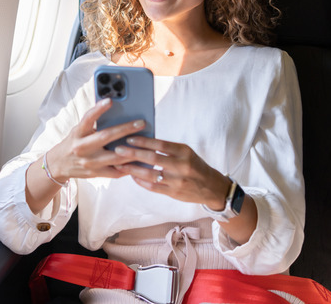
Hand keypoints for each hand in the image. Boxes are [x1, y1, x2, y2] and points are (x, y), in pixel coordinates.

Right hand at [25, 98, 148, 213]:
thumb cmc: (74, 142)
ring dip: (133, 151)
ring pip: (115, 157)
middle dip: (126, 129)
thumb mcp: (79, 130)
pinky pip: (116, 171)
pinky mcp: (95, 174)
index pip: (87, 118)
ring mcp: (89, 162)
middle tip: (141, 123)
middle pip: (106, 137)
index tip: (110, 100)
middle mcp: (82, 147)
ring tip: (146, 143)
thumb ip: (94, 124)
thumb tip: (116, 111)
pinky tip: (139, 160)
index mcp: (78, 133)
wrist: (59, 164)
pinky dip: (128, 167)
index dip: (98, 109)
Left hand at [113, 137, 229, 207]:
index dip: (143, 141)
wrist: (212, 187)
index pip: (160, 144)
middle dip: (133, 154)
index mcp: (184, 152)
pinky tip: (132, 175)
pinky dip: (141, 181)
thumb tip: (144, 142)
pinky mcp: (173, 193)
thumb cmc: (196, 166)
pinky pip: (153, 187)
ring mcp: (177, 181)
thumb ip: (168, 149)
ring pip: (150, 174)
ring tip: (120, 164)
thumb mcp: (186, 153)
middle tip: (118, 150)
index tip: (129, 138)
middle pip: (152, 158)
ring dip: (132, 169)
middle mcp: (181, 166)